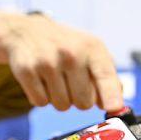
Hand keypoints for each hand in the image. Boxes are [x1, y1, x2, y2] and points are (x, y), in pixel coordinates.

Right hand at [0, 13, 123, 111]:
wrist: (26, 31)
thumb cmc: (65, 45)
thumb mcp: (90, 51)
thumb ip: (106, 77)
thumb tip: (114, 106)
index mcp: (91, 47)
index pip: (105, 75)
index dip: (110, 95)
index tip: (113, 107)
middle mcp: (70, 53)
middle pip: (84, 102)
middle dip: (79, 99)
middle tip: (71, 82)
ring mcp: (47, 62)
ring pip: (62, 106)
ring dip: (59, 99)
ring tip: (55, 79)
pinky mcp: (27, 71)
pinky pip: (41, 103)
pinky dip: (41, 97)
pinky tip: (41, 80)